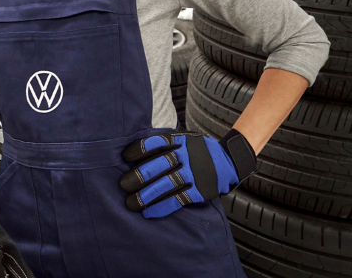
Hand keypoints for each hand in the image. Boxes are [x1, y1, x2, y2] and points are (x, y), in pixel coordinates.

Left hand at [119, 129, 256, 218]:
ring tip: (131, 203)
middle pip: (159, 165)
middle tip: (123, 185)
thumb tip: (134, 150)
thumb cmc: (197, 150)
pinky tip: (149, 212)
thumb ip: (165, 143)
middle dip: (139, 176)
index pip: (156, 143)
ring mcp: (194, 173)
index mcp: (180, 140)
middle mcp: (186, 156)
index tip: (124, 157)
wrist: (228, 160)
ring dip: (147, 195)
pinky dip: (162, 207)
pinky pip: (179, 199)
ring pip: (167, 185)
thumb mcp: (184, 139)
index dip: (139, 150)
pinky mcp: (200, 190)